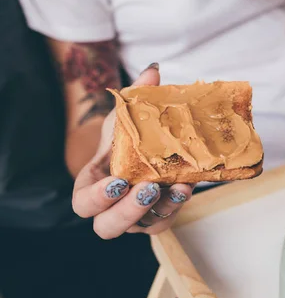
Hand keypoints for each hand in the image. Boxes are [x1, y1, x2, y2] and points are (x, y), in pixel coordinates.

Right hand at [72, 66, 193, 237]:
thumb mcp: (124, 114)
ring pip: (142, 227)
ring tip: (178, 188)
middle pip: (108, 227)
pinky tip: (187, 186)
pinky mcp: (159, 216)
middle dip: (128, 211)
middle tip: (147, 189)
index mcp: (91, 185)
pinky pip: (166, 219)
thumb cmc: (123, 135)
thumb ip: (134, 94)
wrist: (142, 148)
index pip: (82, 204)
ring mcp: (135, 217)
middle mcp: (110, 207)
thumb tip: (153, 70)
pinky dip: (177, 205)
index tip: (117, 181)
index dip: (96, 198)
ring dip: (161, 209)